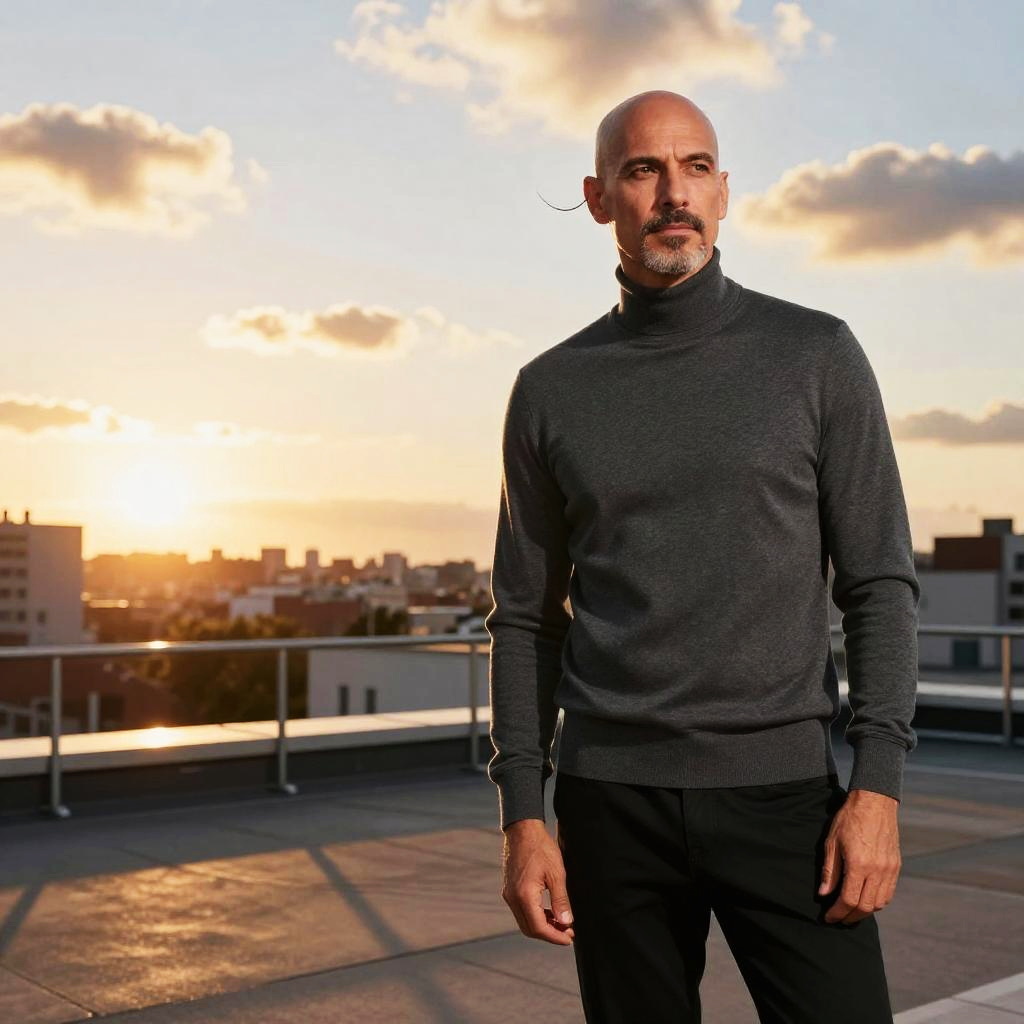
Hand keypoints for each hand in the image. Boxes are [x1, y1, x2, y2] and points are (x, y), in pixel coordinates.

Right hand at [501, 818, 574, 944]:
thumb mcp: (557, 873)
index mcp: (524, 896)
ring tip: (562, 922)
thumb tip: (567, 922)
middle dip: (549, 934)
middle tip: (568, 932)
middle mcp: (512, 898)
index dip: (555, 937)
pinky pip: (521, 910)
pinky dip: (535, 915)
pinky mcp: (509, 889)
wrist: (522, 829)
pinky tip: (549, 911)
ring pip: (524, 921)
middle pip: (529, 929)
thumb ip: (561, 900)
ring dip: (542, 925)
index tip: (570, 938)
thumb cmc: (541, 848)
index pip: (538, 928)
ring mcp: (509, 894)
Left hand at [819, 788, 901, 923]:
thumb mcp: (832, 842)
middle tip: (839, 919)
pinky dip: (878, 902)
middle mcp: (877, 870)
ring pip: (879, 903)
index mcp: (859, 864)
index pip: (849, 899)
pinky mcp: (896, 867)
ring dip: (865, 912)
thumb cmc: (849, 819)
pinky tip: (866, 901)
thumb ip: (830, 871)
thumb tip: (823, 894)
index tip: (828, 917)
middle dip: (850, 917)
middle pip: (865, 906)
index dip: (838, 912)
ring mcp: (889, 870)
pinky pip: (889, 893)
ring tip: (851, 912)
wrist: (874, 803)